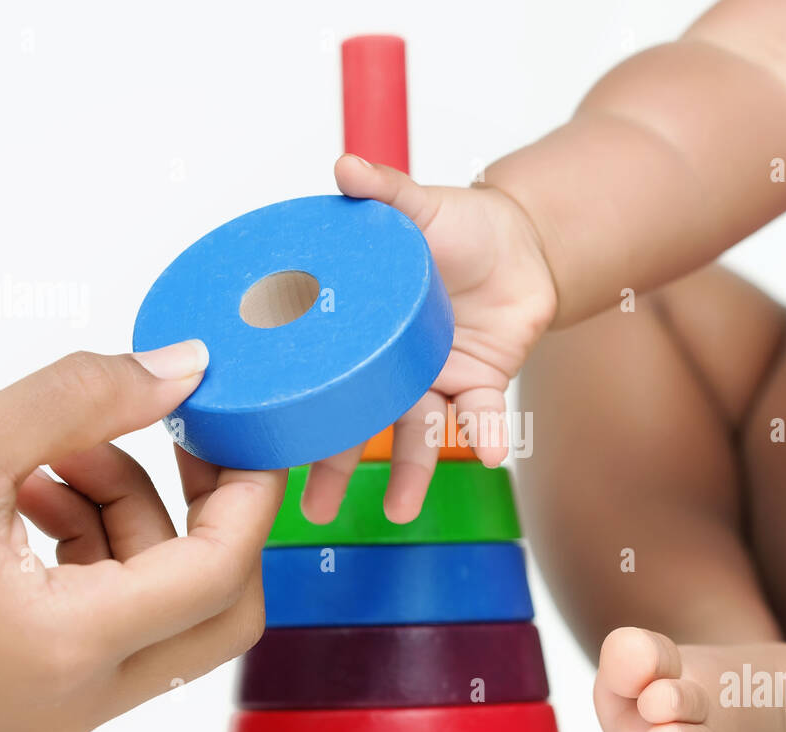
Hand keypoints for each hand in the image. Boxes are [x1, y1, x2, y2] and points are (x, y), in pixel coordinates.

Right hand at [0, 341, 283, 731]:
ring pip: (153, 611)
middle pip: (213, 612)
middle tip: (177, 441)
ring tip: (54, 454)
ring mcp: (47, 710)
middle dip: (206, 518)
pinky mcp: (20, 698)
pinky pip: (101, 623)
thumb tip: (182, 368)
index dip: (248, 494)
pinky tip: (30, 492)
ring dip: (129, 521)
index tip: (247, 435)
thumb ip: (83, 399)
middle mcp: (69, 701)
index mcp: (65, 650)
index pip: (220, 574)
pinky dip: (89, 552)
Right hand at [299, 153, 558, 524]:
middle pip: (357, 422)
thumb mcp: (416, 206)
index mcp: (359, 328)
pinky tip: (488, 453)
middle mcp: (388, 364)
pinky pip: (479, 416)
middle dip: (334, 469)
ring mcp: (432, 379)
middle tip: (313, 510)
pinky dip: (485, 433)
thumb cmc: (458, 226)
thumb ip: (384, 190)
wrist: (524, 240)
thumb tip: (344, 166)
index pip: (318, 373)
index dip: (293, 408)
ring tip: (399, 509)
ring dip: (408, 472)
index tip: (261, 446)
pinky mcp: (479, 383)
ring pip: (415, 434)